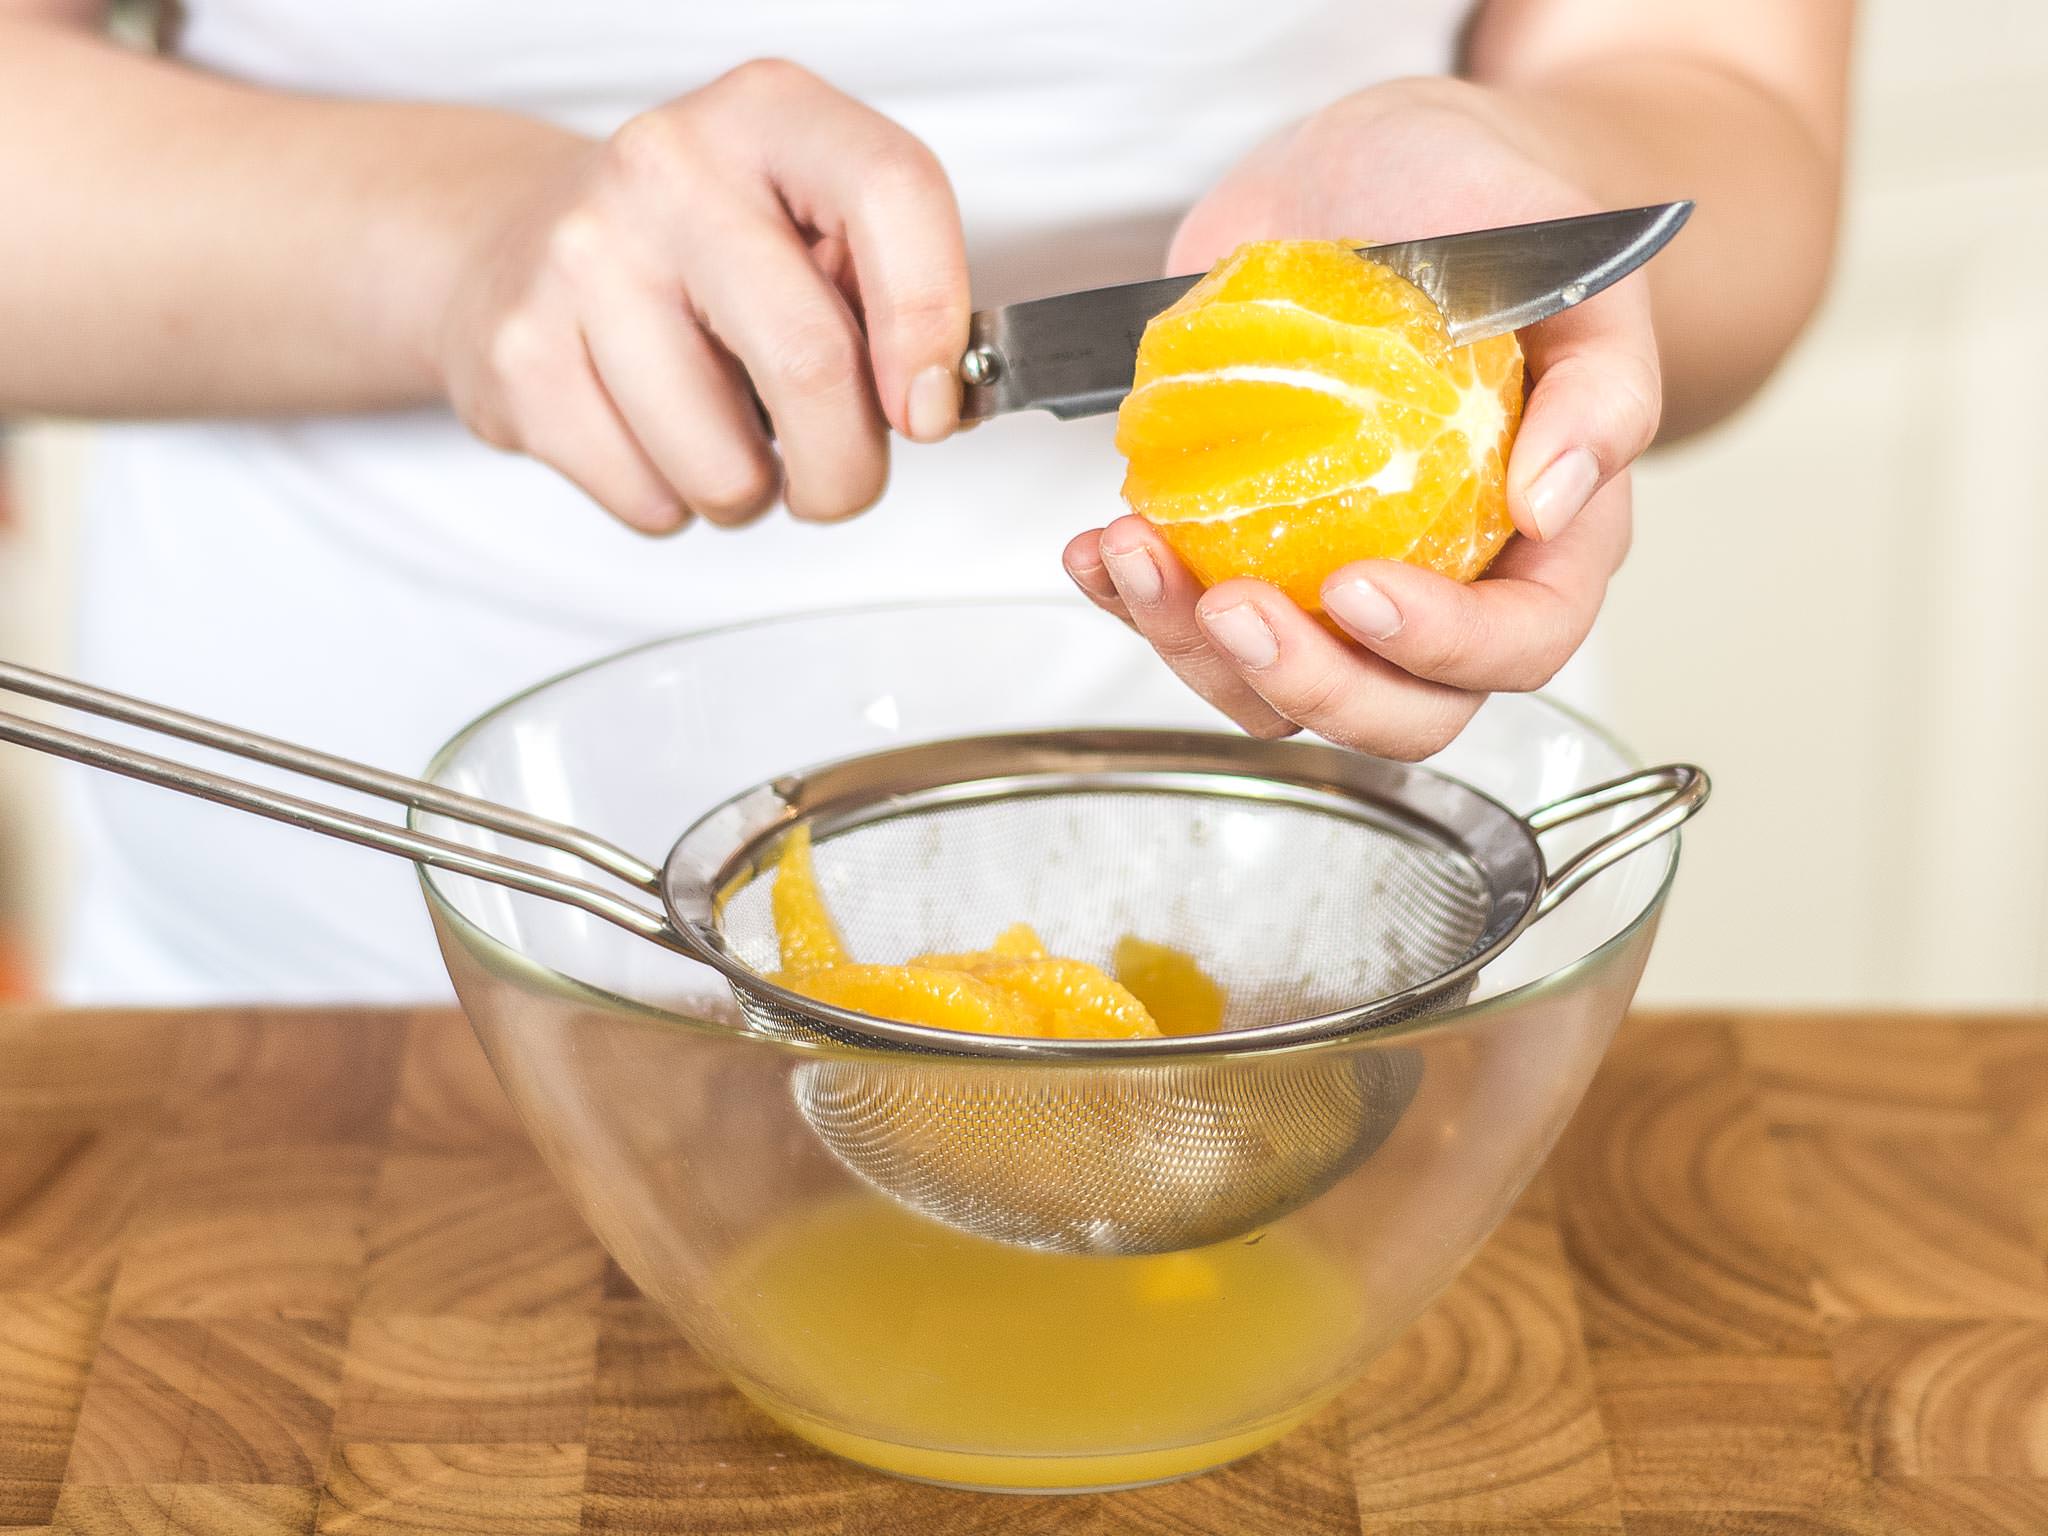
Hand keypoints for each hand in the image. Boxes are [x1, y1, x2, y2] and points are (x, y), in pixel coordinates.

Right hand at [439, 59, 968, 532]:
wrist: (518, 239)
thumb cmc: (703, 250)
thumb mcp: (809, 224)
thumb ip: (887, 293)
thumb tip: (932, 403)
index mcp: (770, 116)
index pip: (894, 193)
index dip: (931, 323)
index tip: (928, 408)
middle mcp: (670, 170)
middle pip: (811, 363)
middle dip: (848, 468)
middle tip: (840, 476)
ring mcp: (583, 260)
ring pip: (724, 467)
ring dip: (752, 494)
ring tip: (727, 437)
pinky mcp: (522, 357)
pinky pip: (649, 500)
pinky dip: (673, 502)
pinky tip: (654, 436)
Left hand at [1065, 79, 1652, 757]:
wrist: (1379, 168)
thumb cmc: (1497, 213)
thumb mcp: (1573, 266)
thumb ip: (1599, 386)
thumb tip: (1556, 502)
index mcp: (1545, 541)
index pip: (1517, 644)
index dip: (1440, 647)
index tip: (1354, 588)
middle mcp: (1442, 581)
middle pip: (1394, 711)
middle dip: (1306, 682)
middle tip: (1229, 606)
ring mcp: (1331, 574)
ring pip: (1274, 688)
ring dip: (1190, 648)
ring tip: (1131, 553)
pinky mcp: (1242, 544)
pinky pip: (1189, 618)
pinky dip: (1132, 599)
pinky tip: (1098, 547)